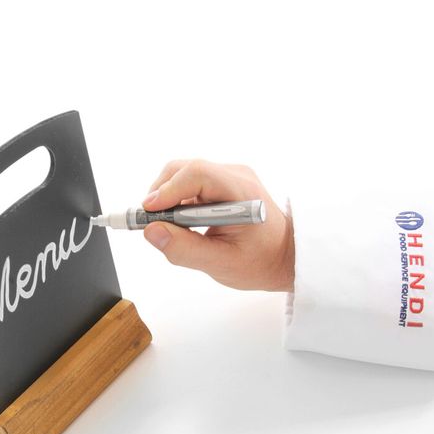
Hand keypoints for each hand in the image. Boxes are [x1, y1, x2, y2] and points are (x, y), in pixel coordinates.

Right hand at [141, 160, 293, 291]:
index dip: (168, 190)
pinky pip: (190, 184)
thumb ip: (185, 250)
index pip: (197, 174)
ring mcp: (229, 176)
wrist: (284, 256)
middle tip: (152, 223)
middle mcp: (235, 176)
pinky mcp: (222, 183)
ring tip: (170, 227)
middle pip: (184, 169)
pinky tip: (182, 223)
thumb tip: (152, 232)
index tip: (149, 213)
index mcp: (241, 192)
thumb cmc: (260, 262)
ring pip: (183, 175)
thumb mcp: (221, 264)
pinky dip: (177, 201)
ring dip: (168, 199)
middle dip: (161, 194)